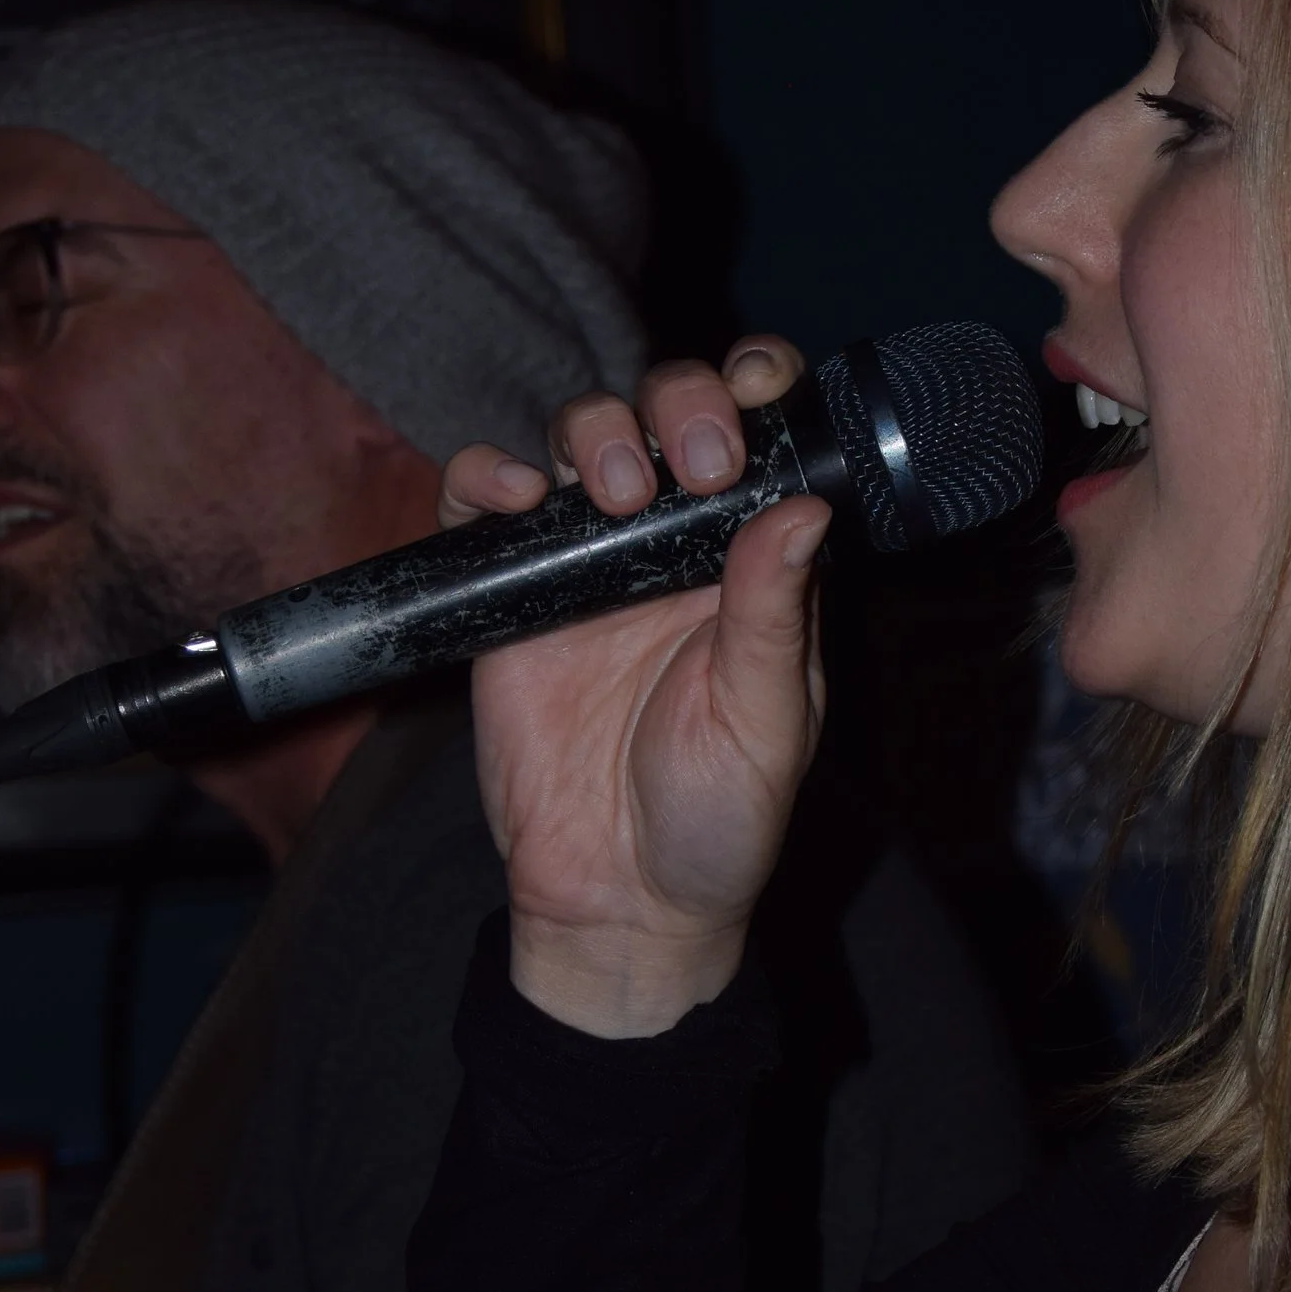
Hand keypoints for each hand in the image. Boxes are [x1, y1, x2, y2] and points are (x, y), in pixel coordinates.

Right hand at [440, 340, 828, 1035]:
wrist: (616, 901)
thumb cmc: (715, 822)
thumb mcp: (765, 725)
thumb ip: (775, 617)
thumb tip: (806, 509)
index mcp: (752, 562)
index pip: (762, 437)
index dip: (758, 390)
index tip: (758, 396)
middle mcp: (671, 546)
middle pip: (667, 413)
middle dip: (680, 403)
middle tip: (692, 464)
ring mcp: (586, 563)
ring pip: (581, 438)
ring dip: (597, 432)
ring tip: (615, 494)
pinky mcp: (509, 595)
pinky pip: (483, 508)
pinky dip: (488, 474)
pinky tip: (518, 496)